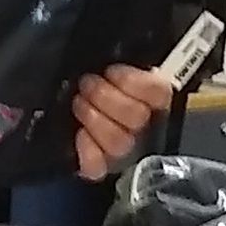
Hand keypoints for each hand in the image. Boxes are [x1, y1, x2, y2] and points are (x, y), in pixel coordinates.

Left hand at [70, 64, 178, 182]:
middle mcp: (145, 127)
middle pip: (136, 117)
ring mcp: (124, 150)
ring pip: (119, 141)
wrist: (66, 110)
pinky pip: (98, 167)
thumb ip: (118, 60)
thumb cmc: (94, 81)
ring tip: (79, 103)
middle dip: (105, 97)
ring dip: (94, 118)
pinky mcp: (102, 167)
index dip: (132, 82)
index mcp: (153, 97)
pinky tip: (79, 134)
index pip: (159, 93)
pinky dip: (87, 150)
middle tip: (87, 84)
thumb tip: (110, 58)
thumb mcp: (108, 65)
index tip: (110, 72)